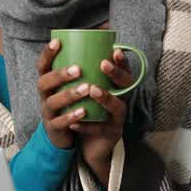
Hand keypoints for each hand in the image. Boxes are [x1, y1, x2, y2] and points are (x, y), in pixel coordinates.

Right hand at [35, 39, 86, 150]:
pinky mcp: (54, 128)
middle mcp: (44, 95)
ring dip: (69, 94)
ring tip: (86, 88)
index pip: (42, 66)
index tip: (57, 41)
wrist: (65, 135)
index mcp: (48, 82)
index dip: (47, 54)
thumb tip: (107, 37)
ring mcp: (48, 112)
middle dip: (60, 74)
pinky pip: (60, 122)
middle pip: (44, 82)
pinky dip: (71, 117)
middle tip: (78, 69)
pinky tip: (83, 112)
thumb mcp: (75, 85)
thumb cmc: (73, 103)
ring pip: (53, 102)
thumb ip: (87, 65)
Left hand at [70, 49, 133, 180]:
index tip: (114, 50)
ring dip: (105, 97)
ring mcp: (118, 118)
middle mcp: (122, 101)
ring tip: (92, 89)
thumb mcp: (86, 91)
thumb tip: (64, 46)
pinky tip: (74, 123)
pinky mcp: (111, 134)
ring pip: (117, 107)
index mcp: (116, 89)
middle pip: (126, 86)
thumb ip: (81, 74)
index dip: (122, 61)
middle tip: (103, 64)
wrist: (90, 144)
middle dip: (116, 74)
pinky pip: (100, 129)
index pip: (124, 71)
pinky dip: (87, 126)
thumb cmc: (87, 111)